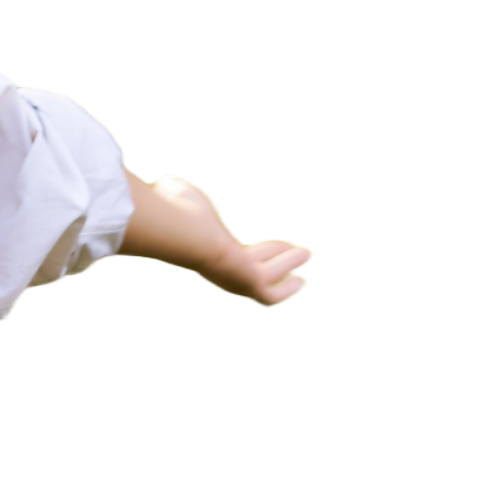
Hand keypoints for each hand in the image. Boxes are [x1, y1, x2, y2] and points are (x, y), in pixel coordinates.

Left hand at [152, 174, 313, 308]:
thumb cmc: (178, 210)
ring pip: (269, 278)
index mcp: (208, 251)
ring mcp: (238, 280)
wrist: (184, 231)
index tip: (257, 247)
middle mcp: (223, 269)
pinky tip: (302, 280)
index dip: (249, 250)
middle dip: (273, 259)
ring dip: (288, 265)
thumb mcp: (177, 193)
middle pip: (254, 268)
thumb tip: (169, 184)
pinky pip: (274, 294)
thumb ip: (176, 190)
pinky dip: (289, 289)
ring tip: (309, 253)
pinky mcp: (252, 285)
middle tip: (294, 251)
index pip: (233, 254)